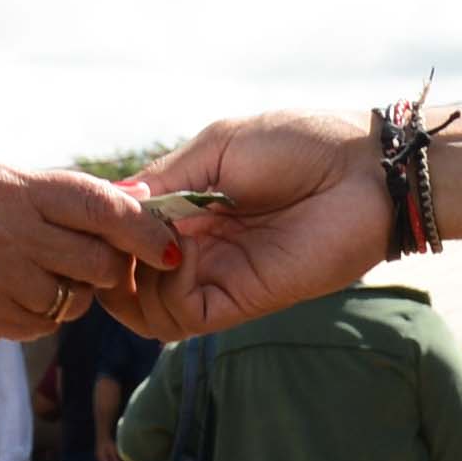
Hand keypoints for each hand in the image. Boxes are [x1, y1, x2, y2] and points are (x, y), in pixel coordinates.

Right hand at [0, 157, 189, 338]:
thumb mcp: (10, 178)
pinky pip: (45, 324)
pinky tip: (24, 290)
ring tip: (50, 269)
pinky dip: (47, 312)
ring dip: (77, 290)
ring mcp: (0, 283)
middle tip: (100, 255)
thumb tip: (141, 200)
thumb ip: (73, 192)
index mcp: (20, 192)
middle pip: (97, 263)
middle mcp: (13, 238)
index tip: (169, 246)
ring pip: (75, 301)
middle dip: (111, 264)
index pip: (102, 210)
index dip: (143, 230)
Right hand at [126, 108, 391, 331]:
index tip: (96, 211)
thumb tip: (113, 200)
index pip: (127, 237)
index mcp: (191, 208)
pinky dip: (166, 288)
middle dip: (108, 262)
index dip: (104, 230)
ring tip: (150, 243)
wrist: (365, 171)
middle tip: (113, 237)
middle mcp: (199, 249)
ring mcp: (219, 278)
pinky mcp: (242, 302)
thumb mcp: (219, 146)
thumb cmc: (300, 144)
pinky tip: (181, 251)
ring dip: (132, 281)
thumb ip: (166, 178)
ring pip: (148, 313)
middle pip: (128, 282)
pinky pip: (183, 317)